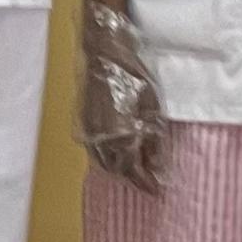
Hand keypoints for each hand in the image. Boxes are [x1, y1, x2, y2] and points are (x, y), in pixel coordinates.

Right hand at [76, 1, 171, 189]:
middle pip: (117, 170)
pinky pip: (95, 150)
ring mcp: (89, 131)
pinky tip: (117, 153)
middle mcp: (100, 139)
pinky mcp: (83, 122)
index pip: (133, 171)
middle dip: (132, 177)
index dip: (146, 183)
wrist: (104, 51)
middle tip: (148, 181)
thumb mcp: (153, 108)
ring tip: (135, 169)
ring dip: (119, 169)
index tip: (157, 190)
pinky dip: (107, 157)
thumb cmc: (133, 76)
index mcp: (120, 137)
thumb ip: (154, 141)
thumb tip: (156, 166)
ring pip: (103, 162)